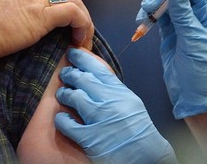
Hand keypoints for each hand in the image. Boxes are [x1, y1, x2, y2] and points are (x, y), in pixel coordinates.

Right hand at [0, 0, 93, 59]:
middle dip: (77, 18)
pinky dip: (82, 26)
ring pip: (74, 2)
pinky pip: (74, 13)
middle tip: (78, 38)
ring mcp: (37, 0)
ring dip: (83, 23)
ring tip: (82, 42)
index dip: (64, 15)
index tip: (67, 34)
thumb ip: (17, 23)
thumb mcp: (1, 22)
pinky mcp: (43, 13)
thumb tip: (26, 35)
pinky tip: (78, 42)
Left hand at [55, 48, 177, 163]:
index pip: (98, 68)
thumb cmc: (138, 127)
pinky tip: (61, 117)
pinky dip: (61, 119)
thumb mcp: (130, 101)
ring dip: (64, 94)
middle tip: (65, 73)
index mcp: (120, 92)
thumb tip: (94, 76)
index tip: (72, 52)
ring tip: (63, 94)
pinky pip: (67, 123)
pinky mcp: (90, 138)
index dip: (82, 58)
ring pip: (73, 97)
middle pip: (82, 79)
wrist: (146, 154)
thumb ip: (113, 88)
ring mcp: (99, 119)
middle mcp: (109, 102)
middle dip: (69, 73)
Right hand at [136, 0, 206, 118]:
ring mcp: (181, 25)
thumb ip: (184, 16)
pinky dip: (149, 18)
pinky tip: (142, 21)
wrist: (192, 93)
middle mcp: (196, 17)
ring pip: (165, 6)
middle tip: (148, 4)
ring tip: (143, 14)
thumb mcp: (193, 40)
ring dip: (152, 6)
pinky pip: (158, 19)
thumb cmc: (200, 69)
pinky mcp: (169, 34)